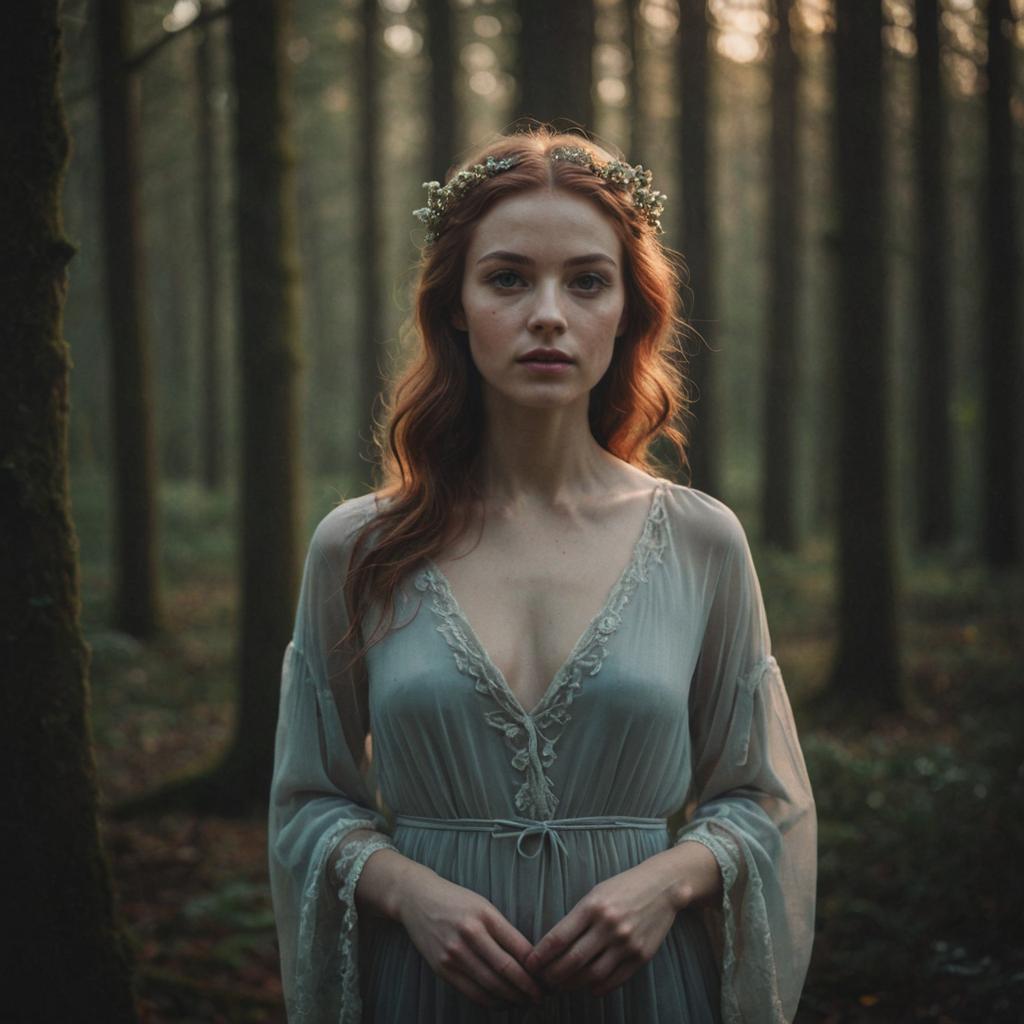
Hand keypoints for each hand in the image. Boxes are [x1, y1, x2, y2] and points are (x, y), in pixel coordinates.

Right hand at [396, 867, 544, 1009]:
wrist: (417, 899)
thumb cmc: (456, 901)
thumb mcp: (483, 905)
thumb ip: (503, 929)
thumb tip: (529, 959)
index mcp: (485, 915)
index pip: (518, 947)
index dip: (536, 968)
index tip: (547, 977)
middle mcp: (469, 934)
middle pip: (506, 970)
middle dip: (528, 988)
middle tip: (542, 996)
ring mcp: (454, 953)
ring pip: (490, 985)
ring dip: (512, 999)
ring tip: (526, 1002)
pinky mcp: (442, 968)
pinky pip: (472, 992)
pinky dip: (491, 1002)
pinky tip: (503, 1003)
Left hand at [525, 842, 720, 997]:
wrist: (662, 887)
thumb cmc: (623, 887)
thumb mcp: (596, 893)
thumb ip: (577, 918)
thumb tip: (554, 946)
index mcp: (593, 906)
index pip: (558, 938)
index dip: (541, 955)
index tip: (530, 964)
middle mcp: (609, 925)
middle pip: (572, 961)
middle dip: (553, 975)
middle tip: (543, 980)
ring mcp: (626, 943)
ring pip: (591, 975)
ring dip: (572, 984)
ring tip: (562, 985)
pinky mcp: (641, 956)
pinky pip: (613, 980)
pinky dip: (597, 987)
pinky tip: (588, 985)